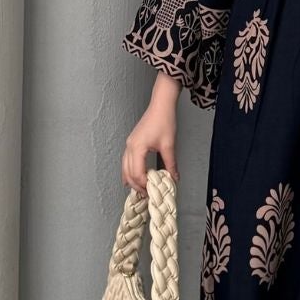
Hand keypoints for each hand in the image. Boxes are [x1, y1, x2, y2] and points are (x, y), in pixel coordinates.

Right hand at [121, 77, 180, 192]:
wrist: (161, 105)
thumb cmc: (164, 121)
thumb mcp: (169, 145)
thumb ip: (170, 164)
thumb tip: (174, 178)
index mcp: (137, 148)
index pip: (137, 173)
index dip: (144, 184)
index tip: (153, 191)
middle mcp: (130, 147)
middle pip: (128, 173)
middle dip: (137, 185)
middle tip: (148, 194)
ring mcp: (129, 144)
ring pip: (125, 168)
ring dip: (132, 180)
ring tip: (141, 189)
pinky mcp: (132, 143)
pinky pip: (126, 161)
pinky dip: (129, 171)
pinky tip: (134, 178)